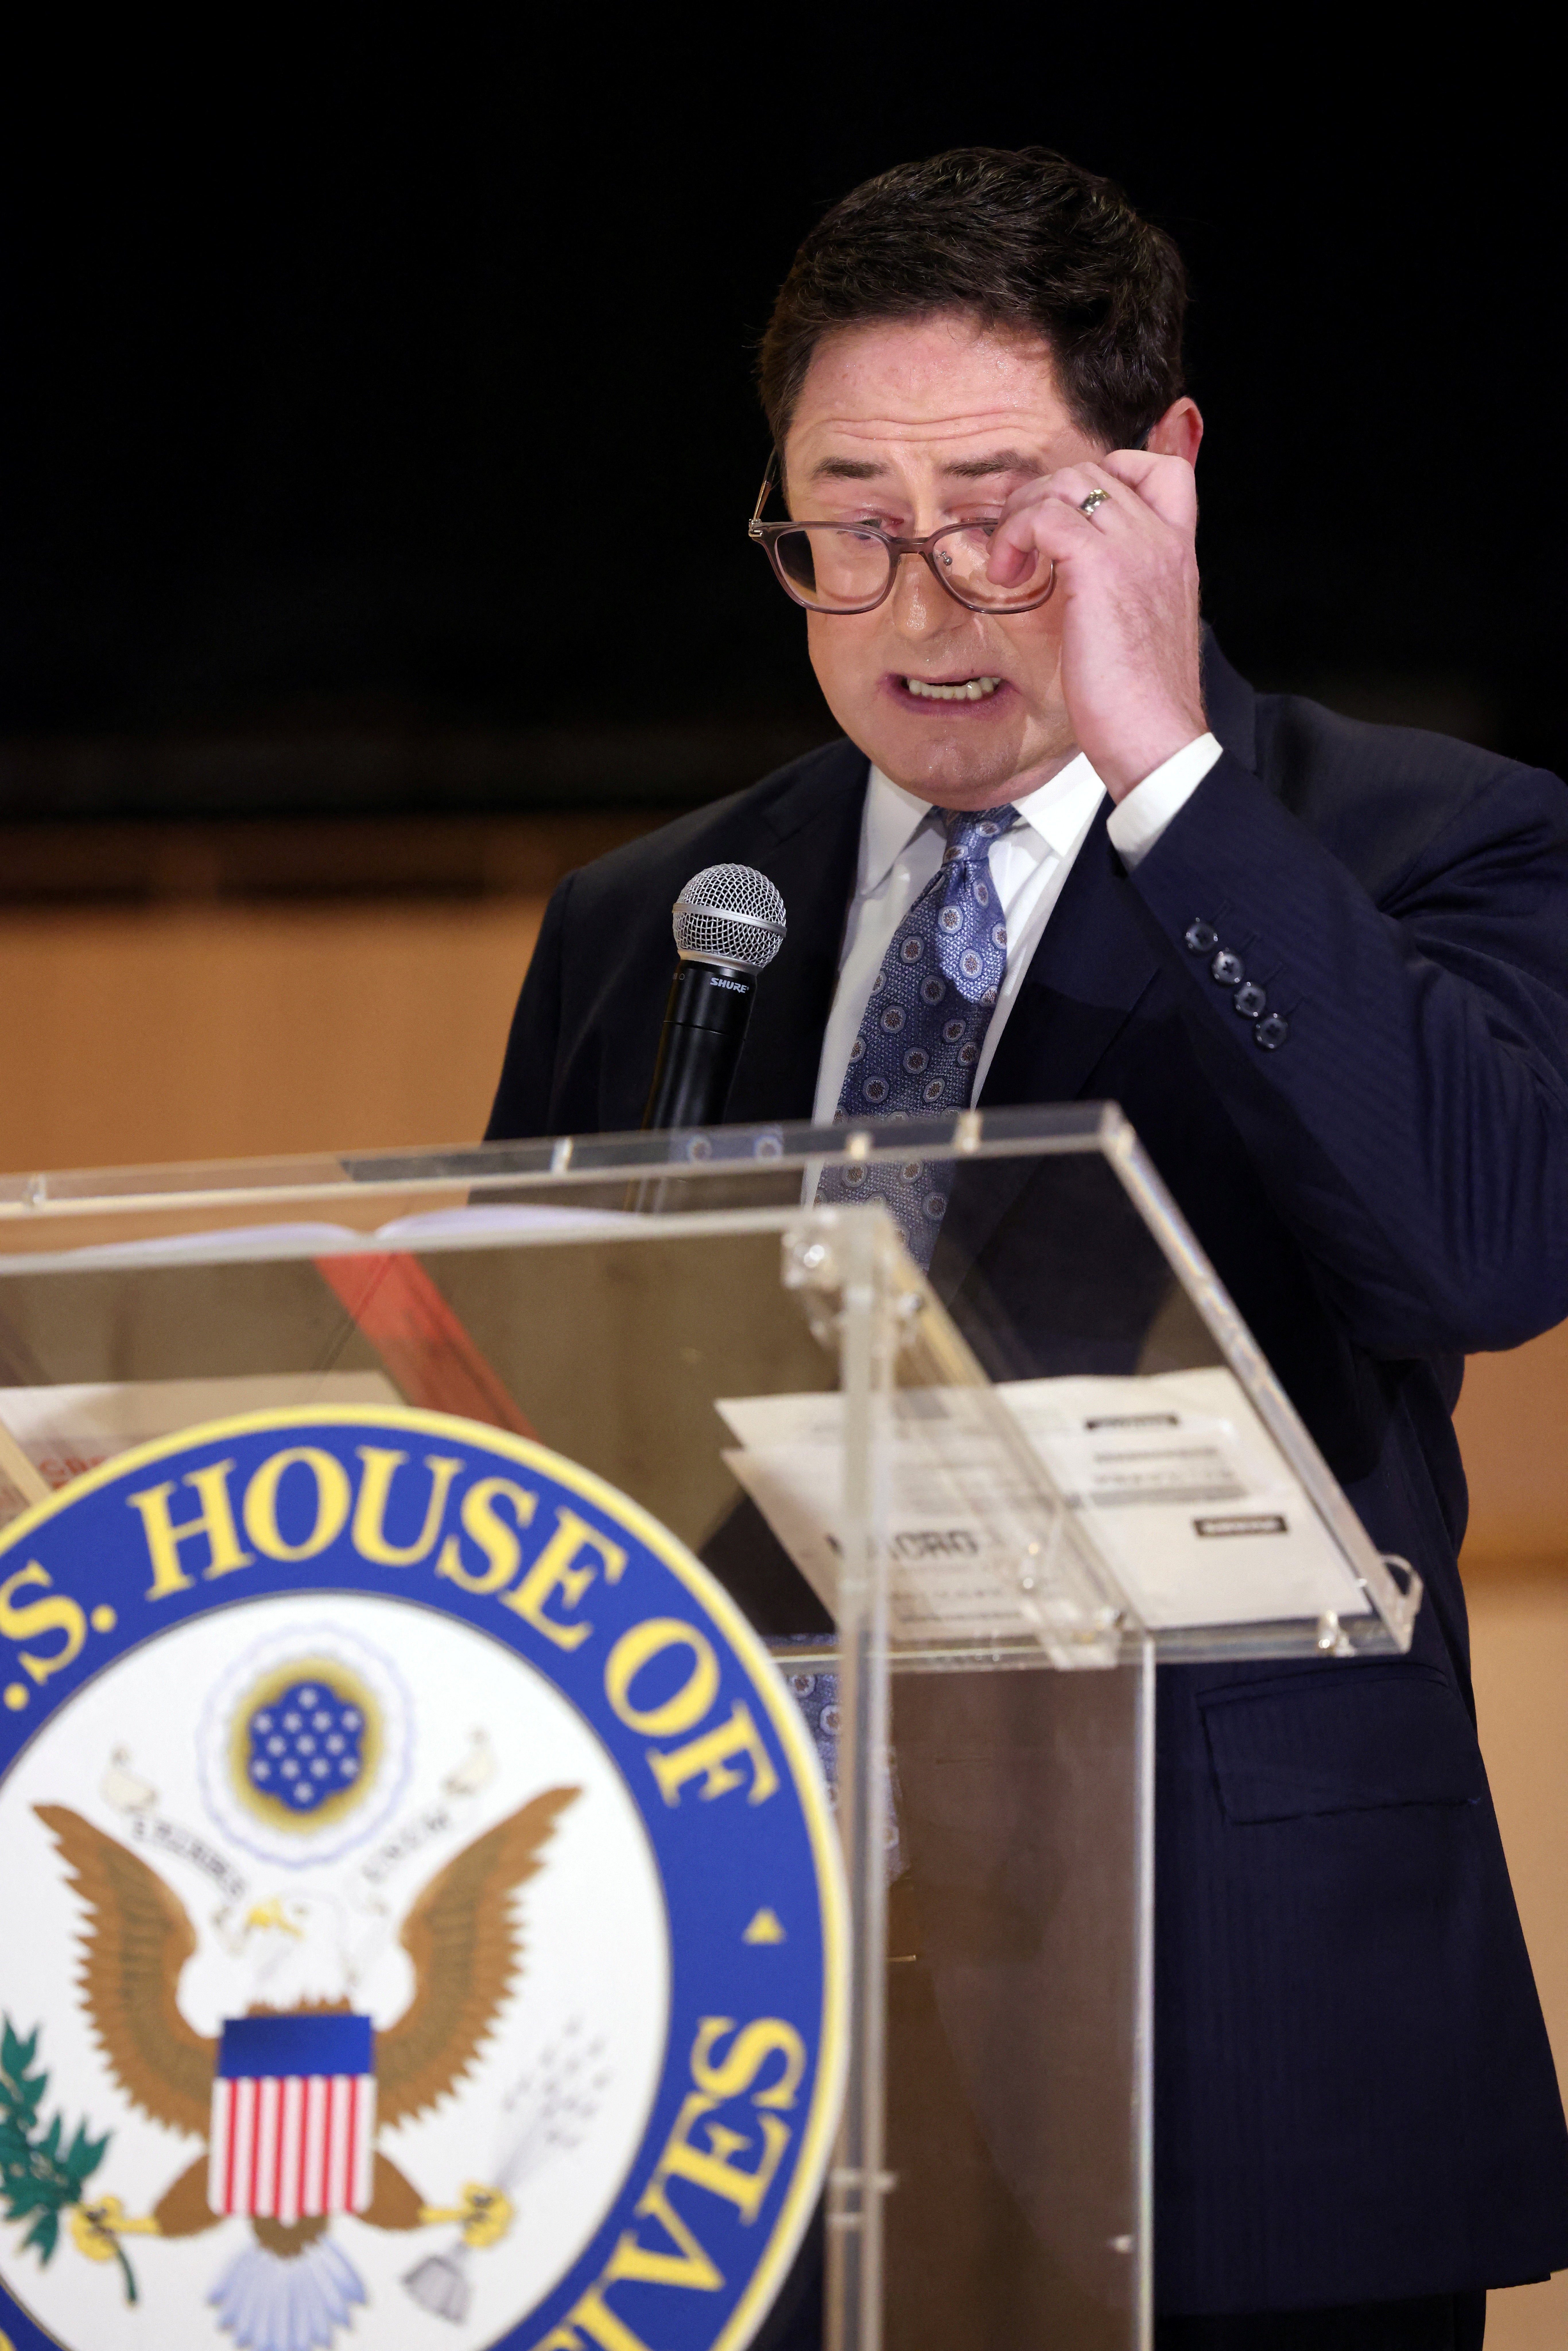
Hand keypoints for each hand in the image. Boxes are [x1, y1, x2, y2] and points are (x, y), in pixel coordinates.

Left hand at [986, 450, 1204, 800]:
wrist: (1156, 737)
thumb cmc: (1142, 699)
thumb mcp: (1142, 626)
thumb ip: (1127, 589)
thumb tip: (1086, 584)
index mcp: (1177, 551)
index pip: (1161, 470)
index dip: (1110, 472)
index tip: (1072, 515)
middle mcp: (1161, 539)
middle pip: (1094, 470)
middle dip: (1043, 498)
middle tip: (1021, 546)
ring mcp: (1134, 548)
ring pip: (1066, 483)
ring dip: (1023, 515)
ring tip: (1011, 565)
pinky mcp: (1099, 568)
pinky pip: (1045, 517)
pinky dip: (1015, 537)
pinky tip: (1008, 578)